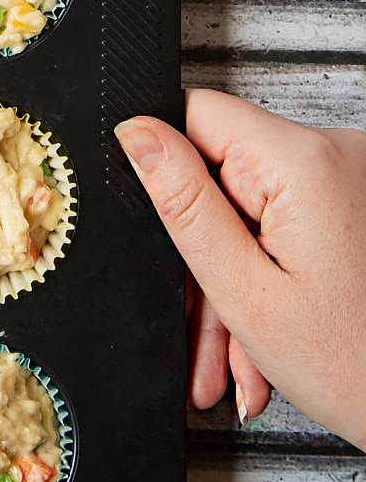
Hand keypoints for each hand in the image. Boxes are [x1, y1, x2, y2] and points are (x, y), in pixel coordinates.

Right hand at [116, 89, 365, 447]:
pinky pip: (287, 223)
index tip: (168, 228)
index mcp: (304, 162)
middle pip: (224, 176)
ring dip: (236, 283)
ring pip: (251, 210)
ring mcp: (351, 177)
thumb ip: (184, 204)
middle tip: (201, 335)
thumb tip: (138, 135)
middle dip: (205, 258)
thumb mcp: (246, 291)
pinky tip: (267, 339)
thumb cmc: (359, 367)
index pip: (197, 114)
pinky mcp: (355, 202)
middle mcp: (337, 153)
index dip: (167, 169)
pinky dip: (271, 275)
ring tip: (238, 359)